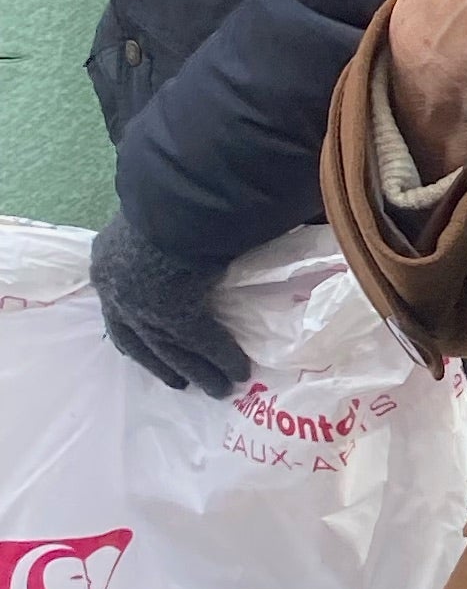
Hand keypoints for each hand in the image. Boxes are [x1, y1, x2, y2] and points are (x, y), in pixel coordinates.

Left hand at [91, 213, 249, 398]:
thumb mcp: (146, 217)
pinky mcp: (178, 316)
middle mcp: (118, 292)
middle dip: (159, 364)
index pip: (114, 306)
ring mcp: (145, 308)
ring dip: (198, 372)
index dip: (131, 329)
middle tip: (178, 382)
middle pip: (138, 339)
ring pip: (171, 350)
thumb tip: (176, 233)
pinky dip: (223, 359)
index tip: (145, 345)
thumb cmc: (161, 199)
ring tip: (219, 389)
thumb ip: (156, 233)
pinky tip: (239, 372)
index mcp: (106, 262)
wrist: (171, 200)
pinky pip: (204, 344)